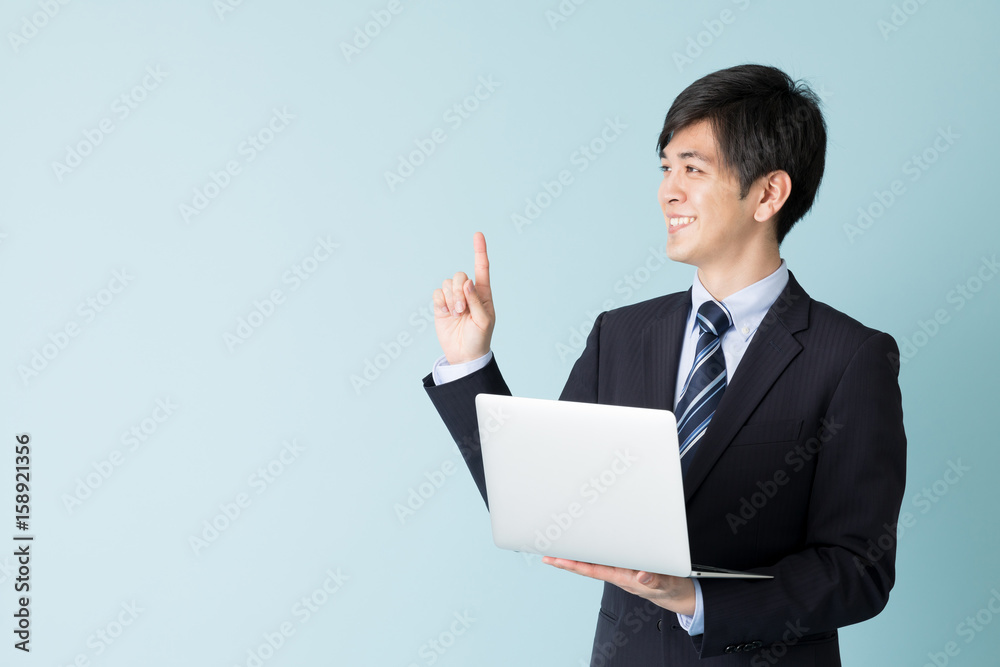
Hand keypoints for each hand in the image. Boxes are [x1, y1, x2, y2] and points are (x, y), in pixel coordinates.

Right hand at [432, 231, 495, 364]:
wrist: (464, 356)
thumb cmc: (479, 338)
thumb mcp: (483, 320)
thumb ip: (476, 300)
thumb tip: (468, 282)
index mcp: (483, 294)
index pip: (482, 268)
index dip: (480, 251)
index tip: (478, 234)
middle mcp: (468, 293)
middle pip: (459, 275)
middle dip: (459, 290)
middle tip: (462, 309)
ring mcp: (454, 299)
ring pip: (447, 284)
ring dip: (451, 298)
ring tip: (456, 314)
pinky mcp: (441, 306)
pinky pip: (437, 293)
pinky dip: (441, 302)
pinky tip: (446, 313)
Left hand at [542, 557, 695, 615]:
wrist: (679, 594)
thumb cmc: (670, 589)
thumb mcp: (666, 584)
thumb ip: (654, 580)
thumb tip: (641, 576)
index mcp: (623, 577)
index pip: (592, 570)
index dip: (573, 564)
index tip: (556, 559)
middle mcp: (618, 573)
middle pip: (588, 566)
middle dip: (567, 560)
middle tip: (547, 553)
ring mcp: (621, 570)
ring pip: (595, 562)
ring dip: (578, 556)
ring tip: (560, 548)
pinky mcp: (627, 565)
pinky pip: (606, 558)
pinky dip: (594, 552)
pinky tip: (585, 547)